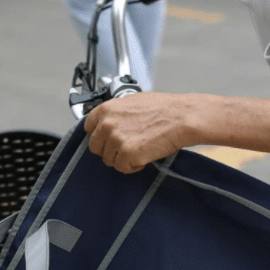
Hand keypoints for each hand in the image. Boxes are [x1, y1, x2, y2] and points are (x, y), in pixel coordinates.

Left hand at [83, 92, 198, 172]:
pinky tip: (143, 158)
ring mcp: (116, 139)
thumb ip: (116, 113)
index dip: (100, 135)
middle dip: (109, 149)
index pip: (88, 128)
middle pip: (95, 146)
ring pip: (109, 159)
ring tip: (138, 150)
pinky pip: (122, 168)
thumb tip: (110, 122)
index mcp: (106, 109)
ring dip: (122, 159)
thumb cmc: (163, 108)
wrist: (181, 117)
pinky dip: (132, 166)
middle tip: (125, 147)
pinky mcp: (127, 154)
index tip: (108, 138)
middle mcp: (107, 124)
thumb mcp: (131, 102)